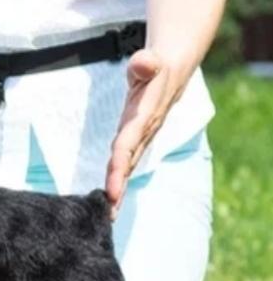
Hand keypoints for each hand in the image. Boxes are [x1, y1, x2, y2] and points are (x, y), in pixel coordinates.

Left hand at [106, 49, 187, 216]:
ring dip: (118, 193)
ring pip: (126, 169)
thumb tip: (143, 64)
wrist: (172, 73)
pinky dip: (117, 183)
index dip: (118, 166)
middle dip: (118, 189)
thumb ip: (146, 63)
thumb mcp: (152, 62)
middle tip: (108, 215)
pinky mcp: (133, 142)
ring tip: (108, 218)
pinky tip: (110, 203)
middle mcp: (140, 134)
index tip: (111, 189)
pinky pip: (124, 165)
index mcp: (142, 118)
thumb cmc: (156, 68)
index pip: (126, 145)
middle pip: (126, 165)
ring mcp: (137, 140)